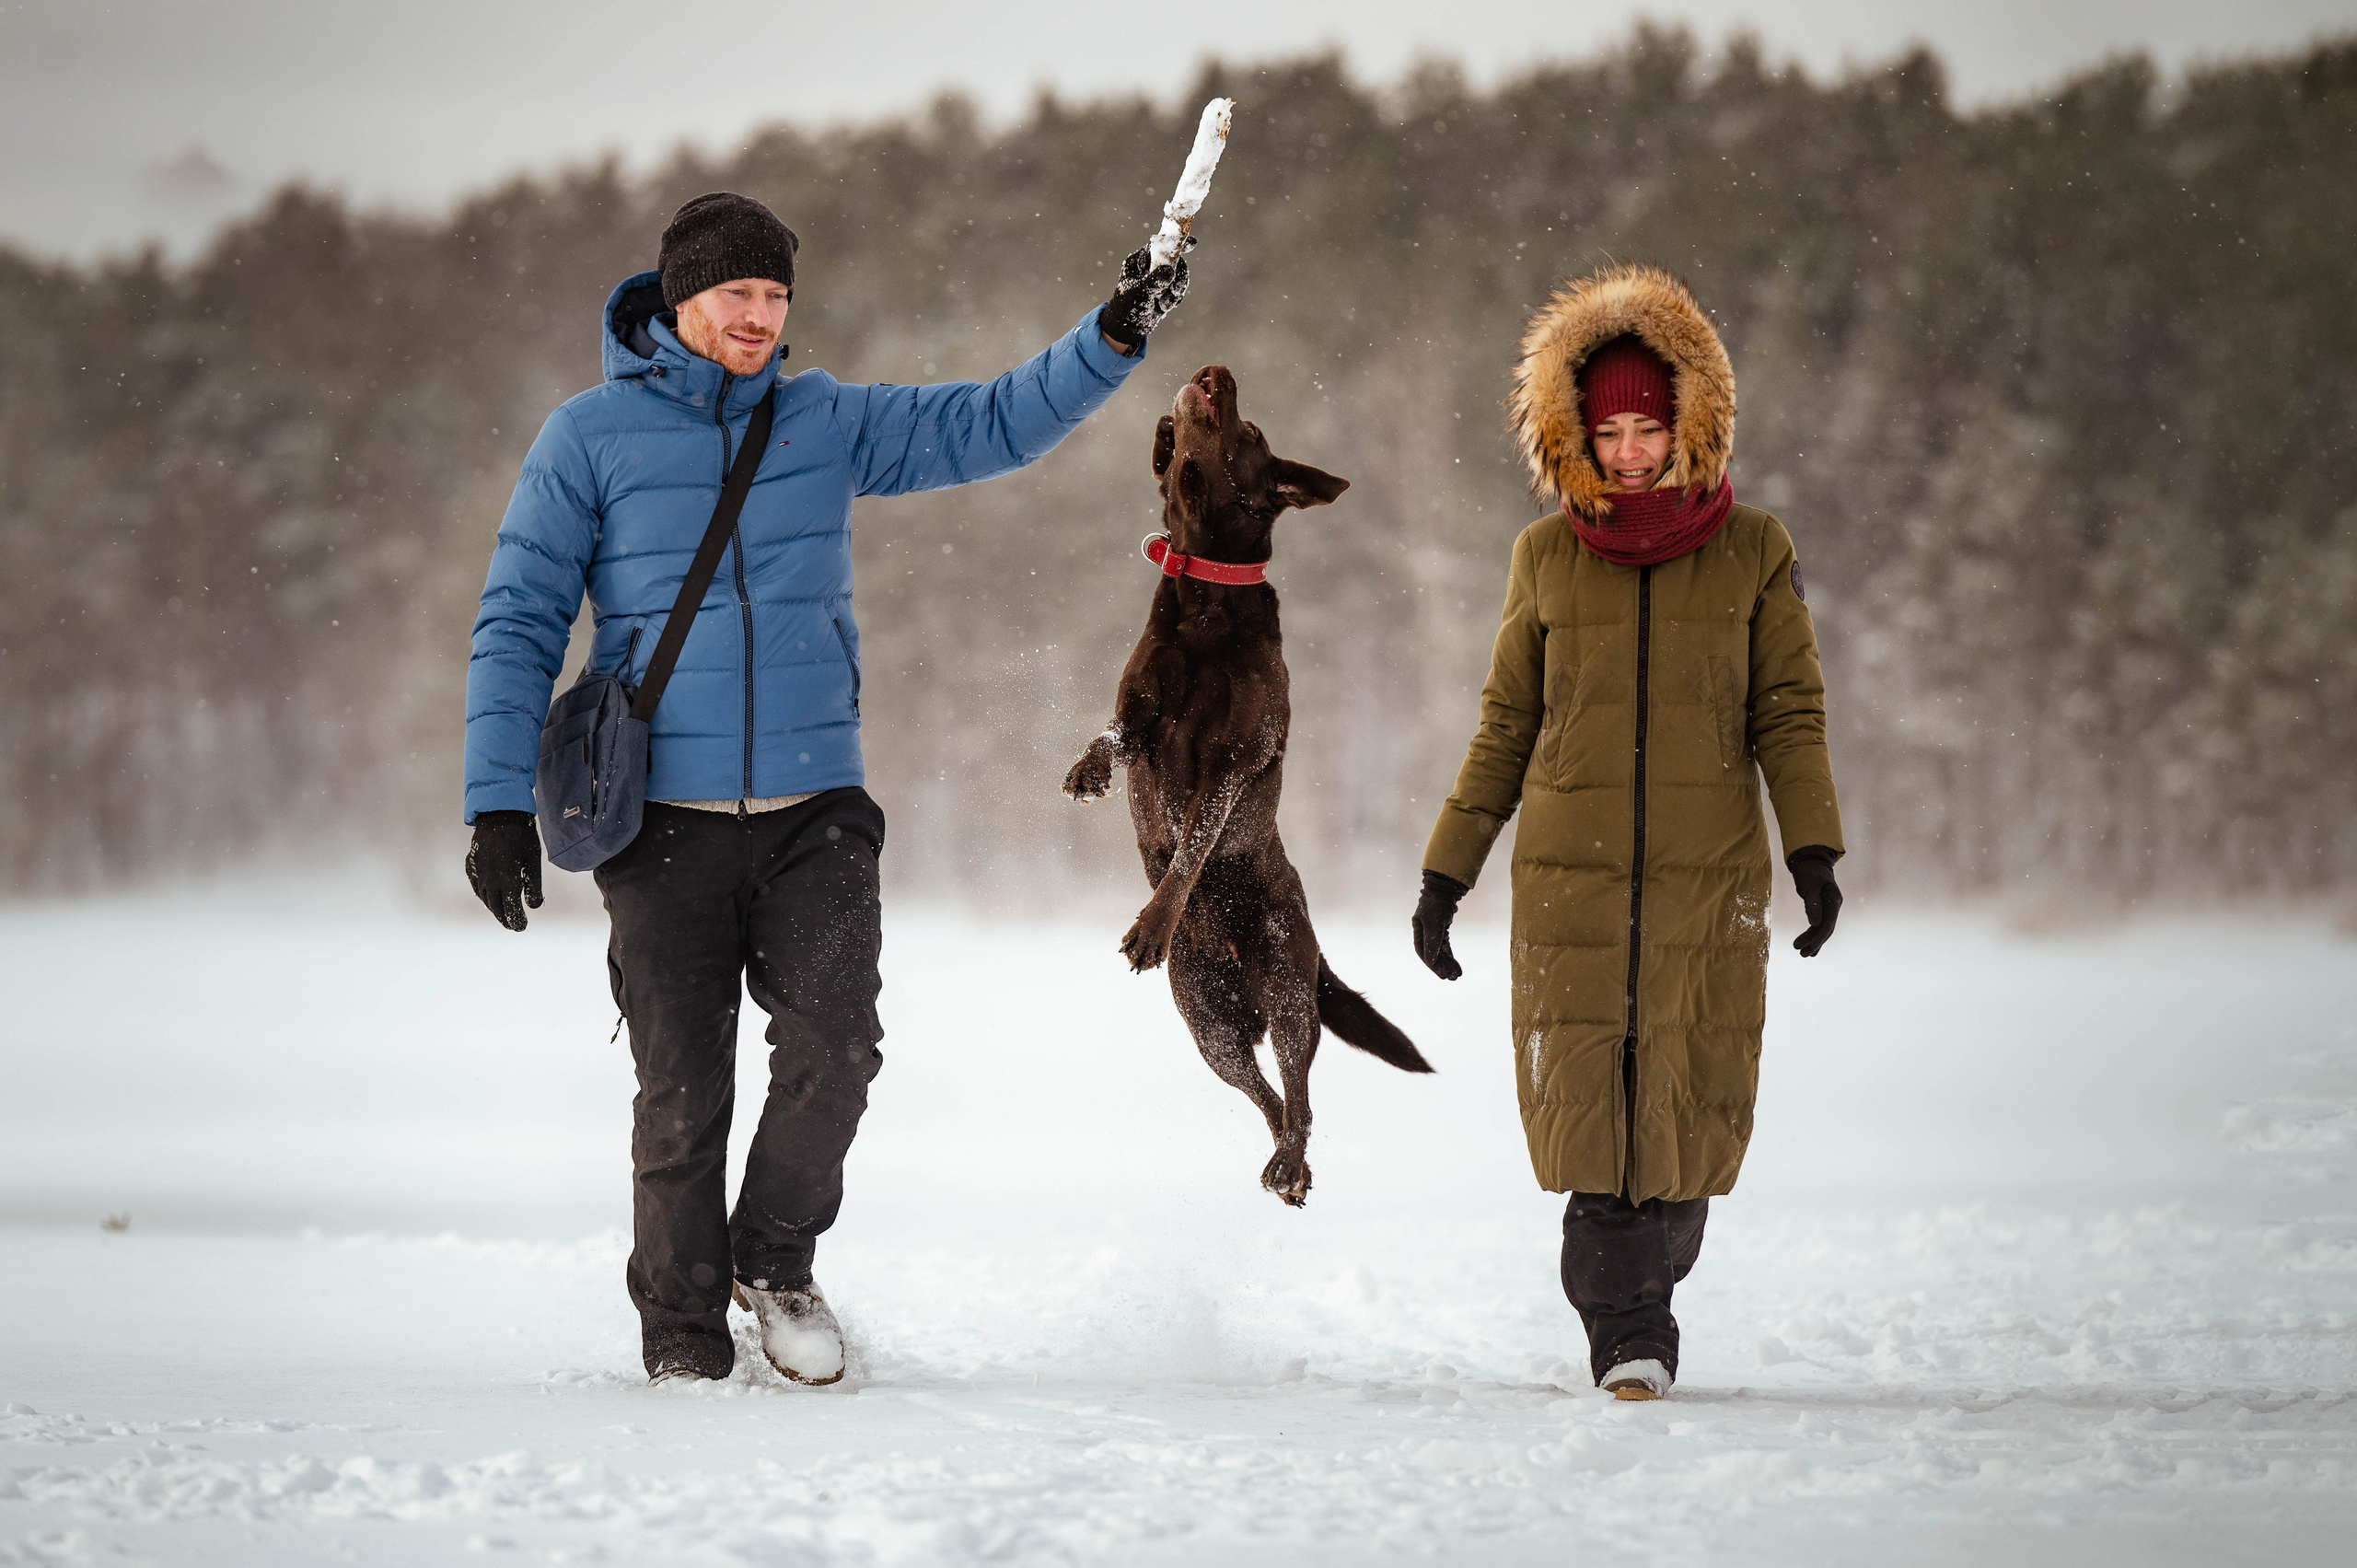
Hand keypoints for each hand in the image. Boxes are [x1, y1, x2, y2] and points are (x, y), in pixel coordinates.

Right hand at [467, 810, 543, 931]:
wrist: (498, 813)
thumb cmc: (521, 835)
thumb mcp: (533, 860)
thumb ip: (534, 885)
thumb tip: (534, 906)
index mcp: (506, 880)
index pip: (511, 908)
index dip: (516, 920)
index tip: (521, 928)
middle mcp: (489, 879)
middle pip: (496, 906)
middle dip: (505, 918)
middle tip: (513, 926)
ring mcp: (478, 872)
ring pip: (485, 897)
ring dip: (493, 908)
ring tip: (502, 915)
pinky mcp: (471, 864)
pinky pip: (476, 885)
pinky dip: (483, 895)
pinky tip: (488, 896)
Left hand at [1098, 239, 1192, 350]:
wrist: (1128, 326)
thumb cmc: (1127, 306)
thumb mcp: (1140, 291)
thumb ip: (1155, 280)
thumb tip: (1171, 271)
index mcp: (1140, 260)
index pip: (1159, 246)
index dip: (1175, 243)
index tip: (1192, 243)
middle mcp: (1151, 267)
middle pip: (1175, 262)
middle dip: (1178, 277)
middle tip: (1175, 289)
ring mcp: (1159, 279)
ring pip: (1179, 277)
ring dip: (1176, 292)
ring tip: (1165, 303)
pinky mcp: (1166, 291)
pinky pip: (1178, 290)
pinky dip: (1174, 300)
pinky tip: (1163, 307)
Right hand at [1412, 870, 1468, 979]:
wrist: (1447, 887)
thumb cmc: (1437, 902)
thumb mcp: (1434, 922)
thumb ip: (1432, 941)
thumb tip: (1431, 961)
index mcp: (1418, 929)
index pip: (1422, 951)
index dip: (1431, 964)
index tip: (1441, 974)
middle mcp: (1424, 931)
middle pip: (1432, 953)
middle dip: (1442, 966)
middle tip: (1451, 978)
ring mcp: (1434, 930)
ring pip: (1440, 951)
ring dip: (1448, 963)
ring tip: (1456, 975)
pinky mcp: (1443, 929)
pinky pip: (1446, 946)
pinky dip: (1451, 956)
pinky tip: (1456, 966)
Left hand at [1787, 846, 1841, 956]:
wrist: (1811, 861)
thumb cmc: (1808, 872)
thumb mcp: (1808, 887)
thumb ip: (1812, 904)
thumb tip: (1814, 924)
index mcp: (1833, 900)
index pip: (1827, 924)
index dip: (1816, 938)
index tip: (1803, 947)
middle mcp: (1834, 905)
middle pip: (1826, 928)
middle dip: (1815, 942)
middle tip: (1802, 954)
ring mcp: (1830, 907)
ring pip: (1824, 928)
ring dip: (1815, 941)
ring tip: (1804, 954)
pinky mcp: (1824, 908)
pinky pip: (1821, 924)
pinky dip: (1815, 935)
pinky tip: (1810, 945)